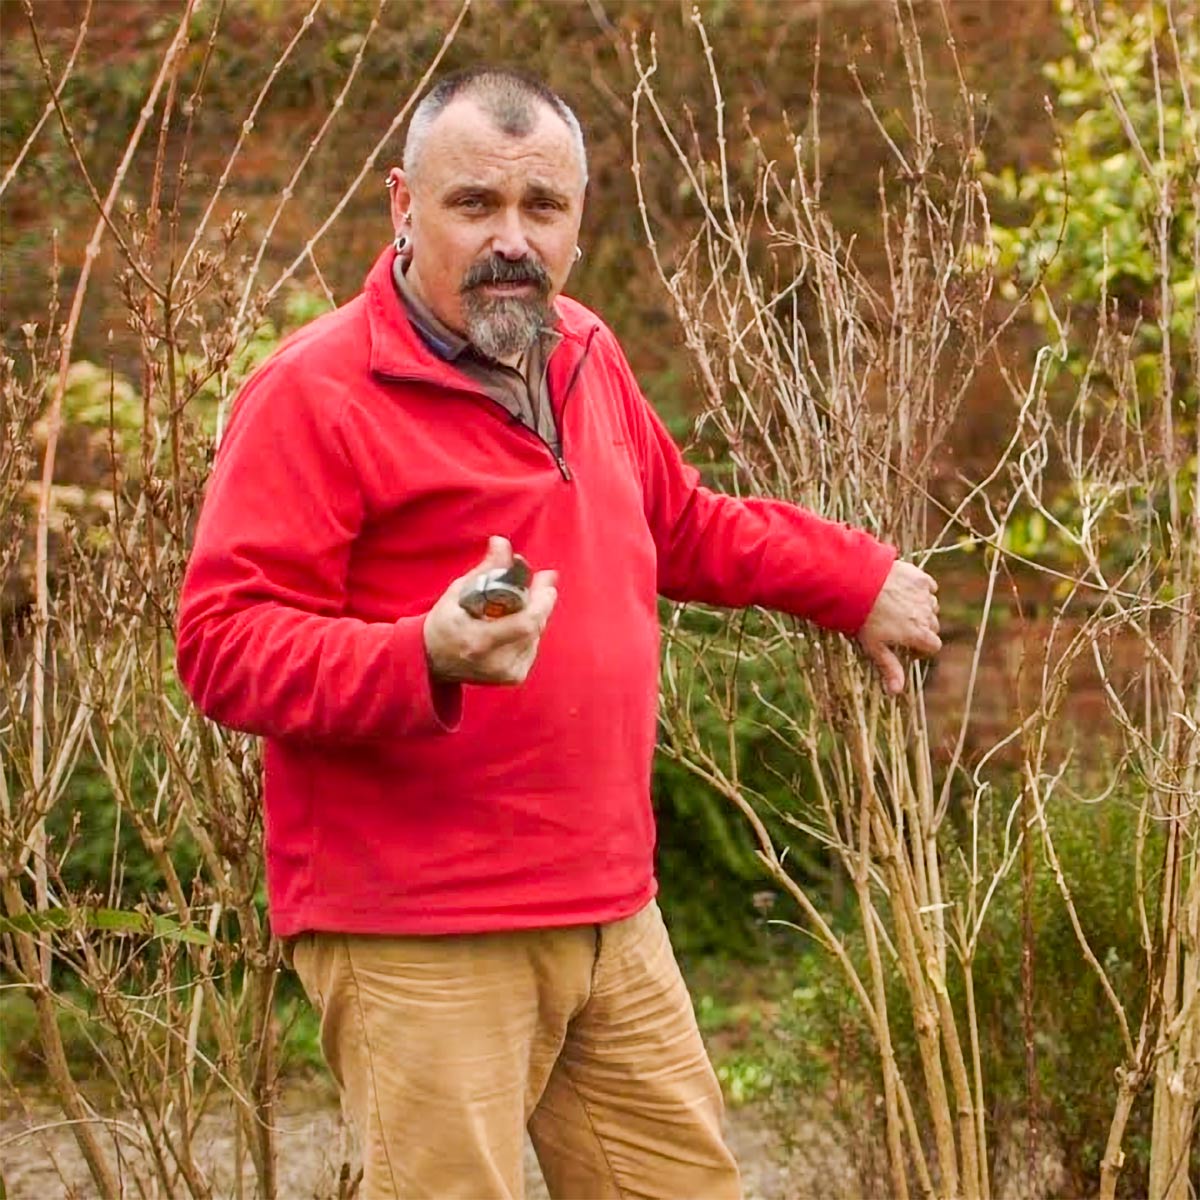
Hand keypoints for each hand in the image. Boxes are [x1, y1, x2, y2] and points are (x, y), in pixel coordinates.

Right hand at [423, 536, 557, 684]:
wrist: (432, 661)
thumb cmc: (444, 623)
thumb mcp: (458, 593)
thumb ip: (485, 570)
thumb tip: (502, 542)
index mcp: (479, 642)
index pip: (525, 624)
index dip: (542, 601)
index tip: (547, 578)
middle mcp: (495, 663)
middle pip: (534, 627)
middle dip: (541, 601)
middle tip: (542, 580)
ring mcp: (506, 673)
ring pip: (536, 635)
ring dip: (533, 615)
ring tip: (519, 602)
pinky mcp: (513, 677)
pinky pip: (532, 645)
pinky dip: (528, 631)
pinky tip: (513, 625)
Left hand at [856, 560, 940, 695]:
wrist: (856, 585)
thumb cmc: (862, 619)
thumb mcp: (874, 647)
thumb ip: (889, 668)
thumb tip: (896, 692)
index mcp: (918, 634)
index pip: (934, 646)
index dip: (922, 648)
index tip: (907, 646)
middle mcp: (926, 615)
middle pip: (932, 626)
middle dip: (921, 628)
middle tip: (899, 626)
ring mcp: (924, 595)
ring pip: (931, 606)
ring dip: (921, 609)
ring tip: (900, 608)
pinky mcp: (919, 578)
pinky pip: (929, 587)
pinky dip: (921, 591)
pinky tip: (905, 592)